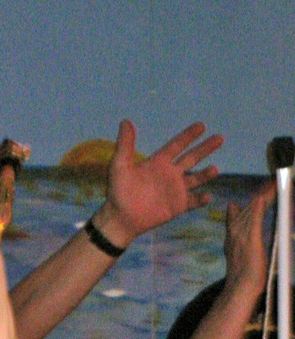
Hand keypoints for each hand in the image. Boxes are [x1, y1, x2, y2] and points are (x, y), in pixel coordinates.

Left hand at [94, 120, 222, 248]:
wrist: (121, 217)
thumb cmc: (118, 191)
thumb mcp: (120, 165)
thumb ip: (125, 145)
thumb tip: (125, 121)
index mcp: (158, 162)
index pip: (177, 145)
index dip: (188, 136)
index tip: (201, 125)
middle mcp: (169, 174)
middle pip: (191, 158)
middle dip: (205, 148)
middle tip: (220, 138)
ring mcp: (175, 190)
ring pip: (196, 179)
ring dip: (206, 174)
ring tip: (215, 169)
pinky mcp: (177, 206)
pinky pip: (193, 201)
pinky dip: (201, 199)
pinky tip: (208, 196)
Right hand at [223, 182, 275, 298]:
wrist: (241, 287)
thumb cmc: (243, 277)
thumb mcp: (238, 256)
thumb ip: (240, 243)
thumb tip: (242, 239)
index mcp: (232, 237)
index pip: (239, 215)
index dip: (249, 204)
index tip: (257, 194)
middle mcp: (234, 233)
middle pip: (248, 210)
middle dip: (261, 195)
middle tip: (272, 181)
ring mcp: (242, 235)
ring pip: (252, 211)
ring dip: (263, 197)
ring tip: (273, 183)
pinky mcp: (251, 239)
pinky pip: (255, 220)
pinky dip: (258, 208)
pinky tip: (261, 198)